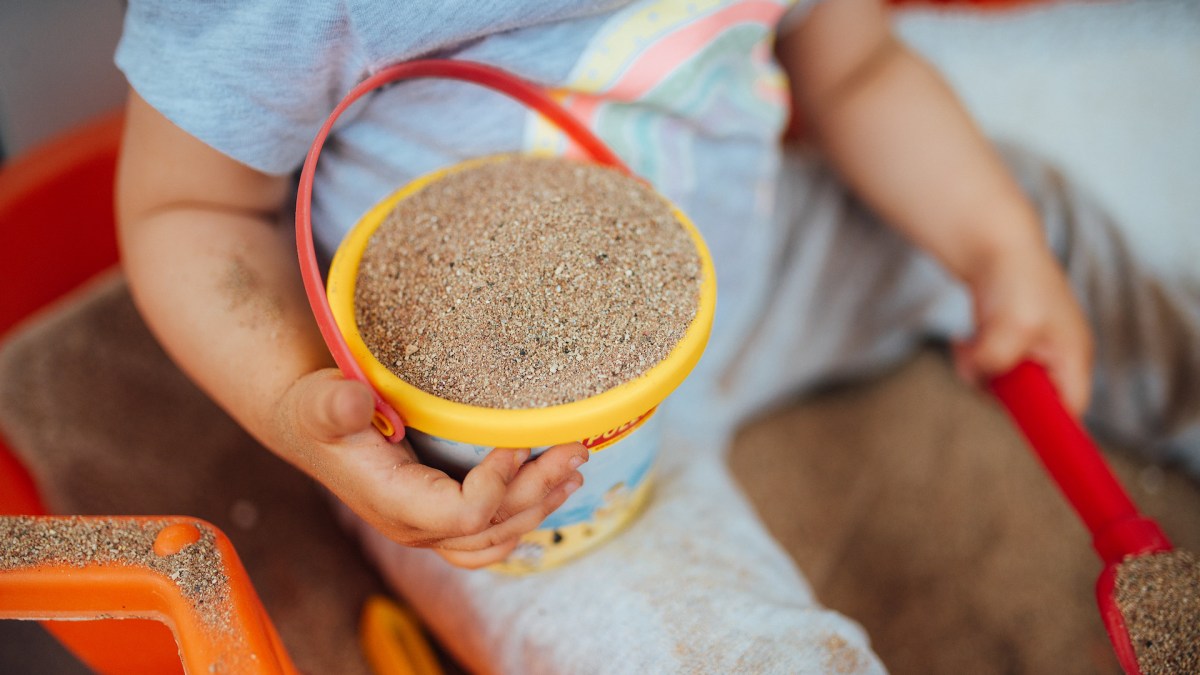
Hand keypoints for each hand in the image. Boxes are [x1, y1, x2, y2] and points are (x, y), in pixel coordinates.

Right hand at [273, 369, 587, 568]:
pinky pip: (489, 537)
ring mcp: (430, 528)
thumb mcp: (319, 402)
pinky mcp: (441, 517)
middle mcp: (416, 526)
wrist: (309, 426)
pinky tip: (549, 490)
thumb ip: (333, 405)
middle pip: (493, 527)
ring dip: (540, 506)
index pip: (465, 515)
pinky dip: (523, 517)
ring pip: (497, 538)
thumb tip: (351, 400)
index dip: (500, 482)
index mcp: (395, 504)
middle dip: (540, 489)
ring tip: (574, 470)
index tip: (519, 439)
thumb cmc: (316, 412)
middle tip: (576, 450)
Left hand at [954, 245, 1093, 415]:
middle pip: (1031, 405)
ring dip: (980, 372)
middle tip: (979, 363)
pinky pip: (989, 372)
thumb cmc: (1016, 279)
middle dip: (998, 390)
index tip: (1021, 430)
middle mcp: (1057, 361)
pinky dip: (973, 361)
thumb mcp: (1012, 324)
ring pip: (1002, 389)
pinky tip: (966, 340)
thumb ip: (998, 360)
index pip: (1072, 412)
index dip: (1051, 429)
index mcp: (1073, 358)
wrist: (996, 246)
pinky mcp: (1010, 349)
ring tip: (970, 344)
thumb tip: (978, 377)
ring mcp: (1033, 356)